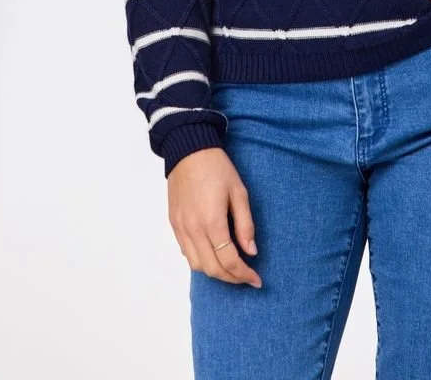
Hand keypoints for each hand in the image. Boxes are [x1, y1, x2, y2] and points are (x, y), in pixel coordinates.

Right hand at [168, 147, 262, 287]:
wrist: (188, 150)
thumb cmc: (217, 168)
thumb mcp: (239, 192)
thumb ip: (245, 225)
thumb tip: (251, 251)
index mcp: (212, 222)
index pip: (229, 261)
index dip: (244, 274)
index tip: (257, 280)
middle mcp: (194, 230)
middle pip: (212, 269)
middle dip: (232, 278)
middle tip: (247, 278)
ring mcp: (181, 228)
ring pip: (197, 265)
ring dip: (215, 272)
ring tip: (231, 269)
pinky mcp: (174, 224)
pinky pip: (186, 252)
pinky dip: (201, 260)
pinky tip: (213, 254)